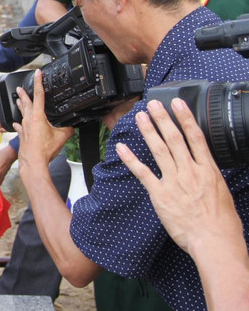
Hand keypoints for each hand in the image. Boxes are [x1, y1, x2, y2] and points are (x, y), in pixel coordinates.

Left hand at [14, 70, 72, 170]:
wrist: (33, 162)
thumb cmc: (45, 150)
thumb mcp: (62, 137)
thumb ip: (68, 129)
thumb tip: (73, 125)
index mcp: (38, 116)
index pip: (39, 95)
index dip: (39, 82)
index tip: (37, 73)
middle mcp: (29, 119)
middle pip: (26, 102)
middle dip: (24, 93)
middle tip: (20, 87)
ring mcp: (23, 127)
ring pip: (22, 113)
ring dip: (21, 106)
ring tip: (18, 100)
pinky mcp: (22, 135)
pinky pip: (19, 126)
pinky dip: (19, 122)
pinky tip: (17, 123)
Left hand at [117, 98, 241, 255]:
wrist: (214, 241)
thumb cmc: (222, 222)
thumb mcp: (222, 192)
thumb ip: (209, 175)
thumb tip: (204, 165)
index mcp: (208, 170)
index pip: (196, 137)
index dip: (185, 117)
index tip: (177, 103)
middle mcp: (190, 172)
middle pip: (174, 139)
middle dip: (163, 119)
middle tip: (152, 104)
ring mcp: (174, 182)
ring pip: (159, 150)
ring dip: (148, 131)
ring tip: (140, 117)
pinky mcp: (160, 194)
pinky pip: (143, 172)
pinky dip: (131, 159)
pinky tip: (122, 148)